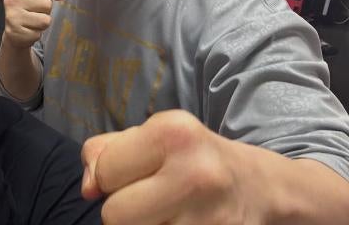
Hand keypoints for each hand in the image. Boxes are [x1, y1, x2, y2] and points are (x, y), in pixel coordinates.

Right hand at [2, 0, 64, 49]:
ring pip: (45, 20)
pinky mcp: (16, 33)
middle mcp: (12, 0)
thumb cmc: (27, 9)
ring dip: (42, 23)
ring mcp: (13, 17)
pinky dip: (36, 34)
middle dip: (45, 10)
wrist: (12, 32)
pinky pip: (39, 33)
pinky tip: (27, 30)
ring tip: (31, 22)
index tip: (33, 1)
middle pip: (47, 4)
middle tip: (33, 13)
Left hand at [81, 110, 260, 224]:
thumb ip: (106, 151)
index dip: (110, 177)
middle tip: (150, 198)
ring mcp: (210, 219)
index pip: (104, 173)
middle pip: (115, 216)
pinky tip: (181, 224)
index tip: (134, 173)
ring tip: (165, 213)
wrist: (262, 188)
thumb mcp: (154, 136)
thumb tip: (87, 188)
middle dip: (123, 209)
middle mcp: (195, 173)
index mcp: (174, 133)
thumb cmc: (194, 157)